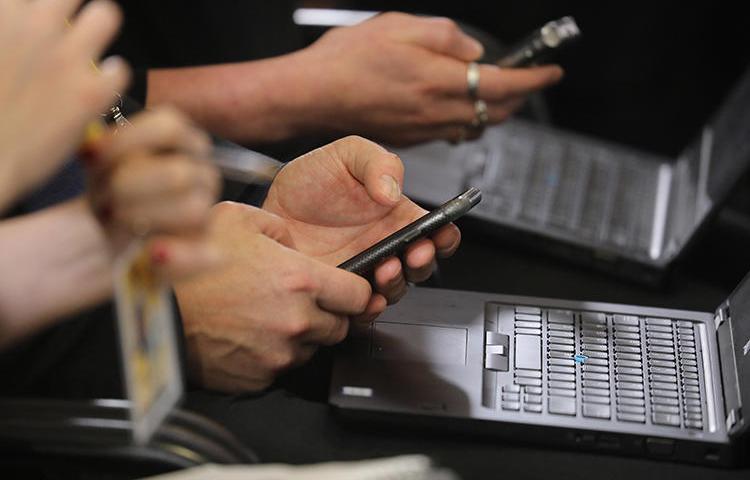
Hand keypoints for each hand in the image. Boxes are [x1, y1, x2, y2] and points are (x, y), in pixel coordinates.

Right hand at [0, 0, 129, 209]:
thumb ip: (4, 32)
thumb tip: (13, 31)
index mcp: (2, 11)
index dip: (35, 10)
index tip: (37, 22)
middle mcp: (34, 25)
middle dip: (70, 8)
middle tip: (64, 32)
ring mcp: (64, 58)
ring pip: (105, 14)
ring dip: (98, 30)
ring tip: (87, 51)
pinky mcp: (89, 93)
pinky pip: (120, 70)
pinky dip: (111, 79)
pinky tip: (97, 91)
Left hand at [87, 108, 221, 280]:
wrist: (103, 240)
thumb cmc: (105, 194)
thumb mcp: (99, 161)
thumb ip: (104, 141)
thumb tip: (93, 128)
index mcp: (183, 144)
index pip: (171, 126)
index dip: (128, 142)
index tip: (91, 158)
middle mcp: (203, 175)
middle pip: (177, 172)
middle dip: (130, 188)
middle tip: (104, 199)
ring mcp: (206, 214)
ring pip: (191, 210)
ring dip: (143, 217)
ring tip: (116, 222)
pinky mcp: (203, 252)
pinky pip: (207, 254)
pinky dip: (178, 256)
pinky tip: (152, 252)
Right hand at [174, 201, 371, 391]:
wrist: (154, 310)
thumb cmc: (190, 264)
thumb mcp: (237, 219)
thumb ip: (280, 227)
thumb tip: (296, 242)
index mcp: (300, 280)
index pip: (359, 295)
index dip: (354, 290)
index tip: (345, 289)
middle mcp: (296, 320)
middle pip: (339, 326)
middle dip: (327, 314)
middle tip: (298, 302)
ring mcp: (279, 353)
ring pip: (311, 348)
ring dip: (299, 335)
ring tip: (266, 316)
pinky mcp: (260, 377)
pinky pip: (280, 367)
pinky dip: (272, 354)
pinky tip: (248, 334)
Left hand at [263, 136, 461, 322]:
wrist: (268, 212)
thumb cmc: (307, 183)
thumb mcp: (345, 156)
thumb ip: (376, 164)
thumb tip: (393, 192)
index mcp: (396, 216)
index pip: (435, 230)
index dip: (445, 235)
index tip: (442, 233)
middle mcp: (385, 247)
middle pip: (421, 265)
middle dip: (424, 262)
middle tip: (415, 253)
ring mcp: (365, 271)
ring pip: (396, 289)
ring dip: (397, 284)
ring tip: (385, 268)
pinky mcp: (341, 291)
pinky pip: (362, 309)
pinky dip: (368, 308)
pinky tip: (365, 297)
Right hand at [293, 12, 562, 144]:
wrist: (313, 94)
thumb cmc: (347, 59)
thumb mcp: (401, 26)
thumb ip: (446, 36)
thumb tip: (472, 51)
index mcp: (439, 80)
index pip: (504, 84)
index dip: (534, 79)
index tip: (551, 72)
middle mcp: (436, 112)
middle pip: (496, 112)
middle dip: (519, 96)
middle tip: (526, 78)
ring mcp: (424, 130)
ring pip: (476, 127)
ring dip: (494, 111)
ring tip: (494, 90)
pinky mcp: (411, 139)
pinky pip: (451, 133)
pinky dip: (467, 120)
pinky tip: (456, 104)